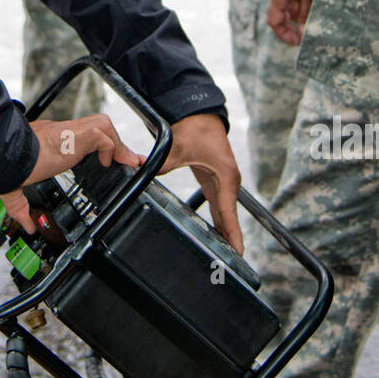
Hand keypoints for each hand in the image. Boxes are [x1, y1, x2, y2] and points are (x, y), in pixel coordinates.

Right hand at [0, 114, 142, 233]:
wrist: (4, 156)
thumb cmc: (8, 167)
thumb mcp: (17, 188)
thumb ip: (21, 207)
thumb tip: (26, 226)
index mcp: (52, 143)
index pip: (82, 139)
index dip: (101, 149)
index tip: (111, 162)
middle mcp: (62, 133)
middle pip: (98, 126)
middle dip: (117, 144)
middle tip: (131, 162)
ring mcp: (70, 132)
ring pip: (103, 125)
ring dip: (115, 144)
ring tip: (123, 162)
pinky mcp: (75, 135)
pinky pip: (102, 135)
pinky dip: (110, 148)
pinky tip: (108, 162)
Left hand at [156, 113, 242, 254]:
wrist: (199, 112)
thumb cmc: (196, 127)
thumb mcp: (179, 146)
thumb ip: (162, 161)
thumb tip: (140, 167)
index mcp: (226, 177)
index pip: (229, 214)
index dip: (233, 236)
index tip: (238, 255)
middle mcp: (228, 182)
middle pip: (229, 219)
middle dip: (230, 241)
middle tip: (229, 266)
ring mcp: (222, 182)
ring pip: (225, 214)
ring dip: (225, 233)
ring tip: (224, 256)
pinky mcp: (214, 181)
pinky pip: (218, 207)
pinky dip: (219, 221)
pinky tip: (215, 235)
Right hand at [267, 0, 322, 45]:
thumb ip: (306, 14)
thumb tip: (304, 32)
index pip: (275, 22)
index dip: (285, 35)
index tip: (298, 42)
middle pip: (279, 17)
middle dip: (290, 29)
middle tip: (305, 38)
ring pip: (287, 11)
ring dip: (297, 20)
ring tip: (311, 26)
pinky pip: (293, 2)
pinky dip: (301, 10)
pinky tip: (312, 13)